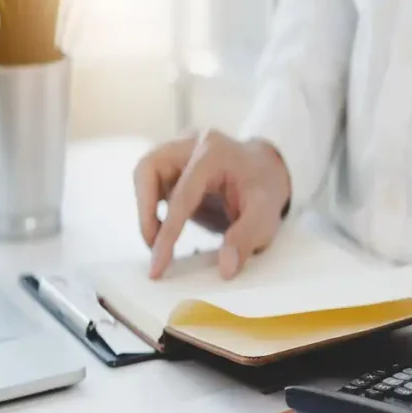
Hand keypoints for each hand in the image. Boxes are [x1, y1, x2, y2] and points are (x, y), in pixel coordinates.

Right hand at [134, 129, 290, 279]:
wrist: (267, 170)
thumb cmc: (266, 188)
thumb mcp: (266, 214)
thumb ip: (245, 239)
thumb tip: (225, 268)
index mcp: (213, 152)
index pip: (181, 195)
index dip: (167, 233)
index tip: (158, 264)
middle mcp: (191, 144)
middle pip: (148, 170)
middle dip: (145, 211)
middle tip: (154, 247)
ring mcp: (179, 150)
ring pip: (144, 175)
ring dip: (146, 209)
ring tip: (160, 240)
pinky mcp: (172, 164)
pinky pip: (151, 183)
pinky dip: (152, 208)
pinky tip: (166, 230)